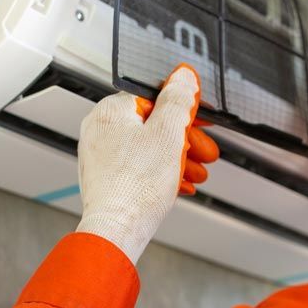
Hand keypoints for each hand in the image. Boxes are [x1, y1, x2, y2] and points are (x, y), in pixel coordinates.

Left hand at [75, 65, 218, 262]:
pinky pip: (139, 167)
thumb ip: (178, 100)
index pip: (154, 98)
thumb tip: (183, 77)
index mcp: (111, 111)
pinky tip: (179, 184)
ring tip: (197, 173)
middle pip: (153, 125)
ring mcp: (101, 155)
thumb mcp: (168, 134)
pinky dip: (161, 172)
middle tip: (206, 151)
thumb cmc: (135, 188)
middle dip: (186, 140)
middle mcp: (101, 130)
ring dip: (178, 159)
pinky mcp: (106, 178)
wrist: (117, 230)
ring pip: (148, 148)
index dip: (184, 109)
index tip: (201, 118)